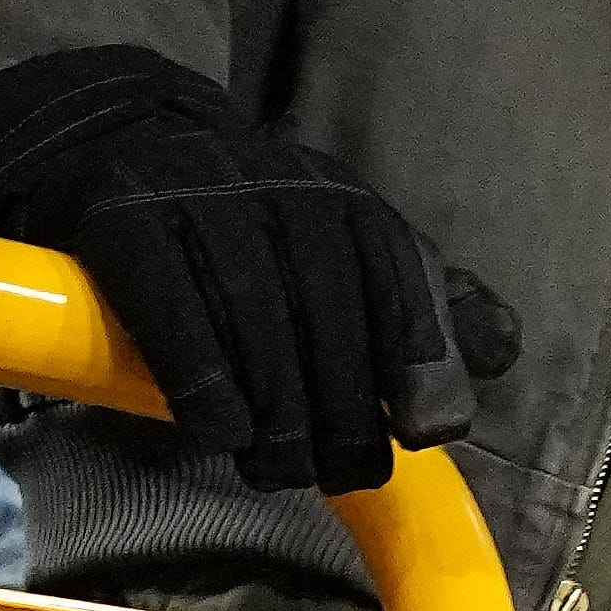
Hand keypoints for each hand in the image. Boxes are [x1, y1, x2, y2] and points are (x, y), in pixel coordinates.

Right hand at [0, 45, 504, 494]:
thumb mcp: (334, 251)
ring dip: (276, 406)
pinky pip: (168, 298)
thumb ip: (416, 304)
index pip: (394, 273)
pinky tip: (217, 432)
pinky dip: (201, 371)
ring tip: (278, 469)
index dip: (419, 353)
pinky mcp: (119, 216)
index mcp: (338, 200)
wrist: (105, 136)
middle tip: (340, 474)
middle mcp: (276, 187)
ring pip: (253, 310)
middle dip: (342, 404)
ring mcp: (195, 197)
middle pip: (326, 306)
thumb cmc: (237, 228)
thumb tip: (504, 353)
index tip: (427, 430)